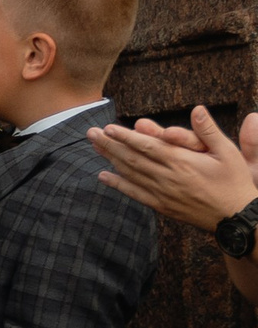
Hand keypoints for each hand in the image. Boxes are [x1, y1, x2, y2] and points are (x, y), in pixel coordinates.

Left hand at [91, 106, 257, 232]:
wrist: (236, 218)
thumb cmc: (234, 182)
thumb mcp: (228, 152)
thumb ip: (209, 131)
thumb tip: (197, 109)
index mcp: (182, 162)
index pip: (147, 146)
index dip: (125, 136)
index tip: (108, 128)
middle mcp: (168, 177)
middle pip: (132, 158)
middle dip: (110, 144)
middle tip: (91, 133)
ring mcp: (163, 194)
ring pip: (130, 174)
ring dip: (110, 159)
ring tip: (95, 146)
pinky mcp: (162, 206)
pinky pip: (135, 194)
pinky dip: (118, 185)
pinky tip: (103, 177)